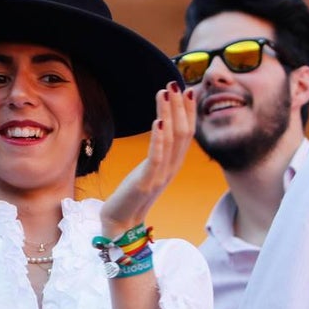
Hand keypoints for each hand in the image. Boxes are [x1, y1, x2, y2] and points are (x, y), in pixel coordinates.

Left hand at [99, 82, 195, 236]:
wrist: (119, 224)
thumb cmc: (130, 195)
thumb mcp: (148, 170)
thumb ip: (157, 151)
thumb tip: (161, 128)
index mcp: (172, 165)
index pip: (186, 133)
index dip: (188, 111)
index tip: (187, 89)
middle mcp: (171, 169)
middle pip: (183, 132)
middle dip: (180, 106)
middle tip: (176, 83)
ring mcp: (161, 176)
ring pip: (172, 140)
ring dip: (169, 113)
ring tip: (165, 92)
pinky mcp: (147, 182)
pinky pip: (157, 157)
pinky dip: (158, 138)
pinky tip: (157, 121)